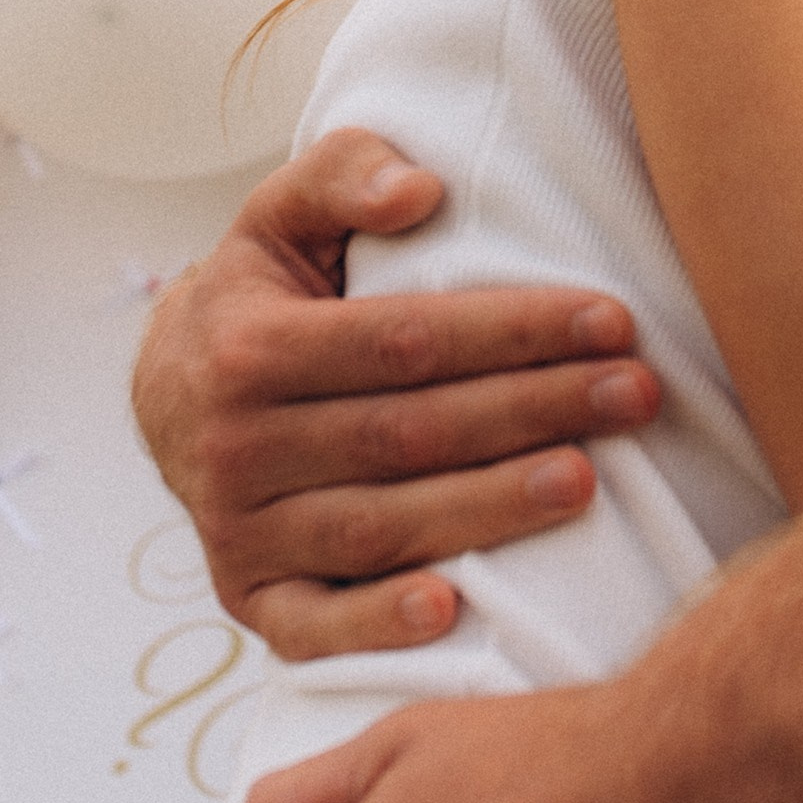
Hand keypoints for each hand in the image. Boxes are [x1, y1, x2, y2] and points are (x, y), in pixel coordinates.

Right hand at [130, 126, 661, 656]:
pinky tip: (456, 607)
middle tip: (637, 395)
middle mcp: (236, 445)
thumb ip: (344, 173)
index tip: (612, 320)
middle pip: (410, 432)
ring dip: (490, 509)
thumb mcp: (281, 213)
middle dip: (535, 409)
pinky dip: (377, 626)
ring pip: (379, 526)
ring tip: (588, 479)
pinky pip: (312, 628)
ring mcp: (238, 532)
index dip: (513, 330)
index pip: (405, 340)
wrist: (165, 396)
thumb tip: (419, 189)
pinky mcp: (247, 600)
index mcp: (250, 347)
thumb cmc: (260, 294)